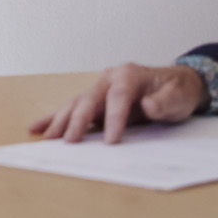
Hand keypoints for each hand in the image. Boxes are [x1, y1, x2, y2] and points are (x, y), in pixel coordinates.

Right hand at [27, 63, 205, 143]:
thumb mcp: (179, 96)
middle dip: (77, 121)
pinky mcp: (95, 100)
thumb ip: (165, 101)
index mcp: (128, 75)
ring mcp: (99, 88)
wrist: (177, 84)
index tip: (110, 142)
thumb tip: (148, 105)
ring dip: (61, 121)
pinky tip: (38, 128)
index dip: (113, 119)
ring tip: (48, 138)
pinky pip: (72, 108)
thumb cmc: (177, 91)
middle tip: (69, 141)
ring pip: (75, 104)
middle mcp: (109, 79)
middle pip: (89, 99)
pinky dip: (55, 118)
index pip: (117, 97)